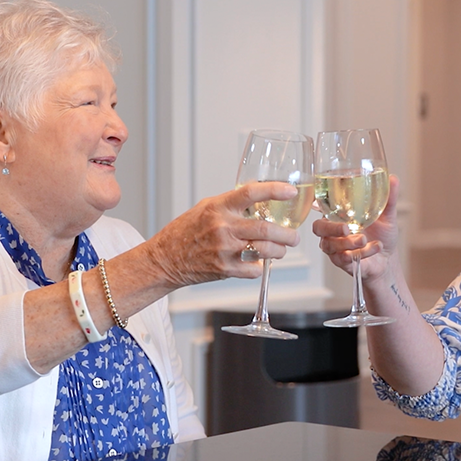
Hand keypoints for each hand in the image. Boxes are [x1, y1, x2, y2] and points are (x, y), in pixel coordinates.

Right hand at [146, 182, 300, 287]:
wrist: (165, 258)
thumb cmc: (186, 231)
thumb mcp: (207, 208)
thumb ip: (232, 204)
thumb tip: (261, 200)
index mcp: (219, 207)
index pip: (251, 192)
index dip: (274, 190)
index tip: (290, 191)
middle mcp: (223, 227)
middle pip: (265, 228)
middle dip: (287, 234)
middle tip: (294, 236)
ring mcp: (224, 250)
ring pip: (265, 250)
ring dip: (279, 251)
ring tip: (282, 249)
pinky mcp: (224, 269)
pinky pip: (254, 269)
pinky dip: (260, 266)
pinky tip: (258, 262)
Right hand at [312, 174, 400, 282]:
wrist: (387, 259)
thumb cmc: (382, 235)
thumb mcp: (387, 216)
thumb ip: (389, 198)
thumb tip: (393, 179)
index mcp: (338, 215)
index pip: (321, 206)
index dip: (318, 202)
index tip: (328, 199)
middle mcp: (332, 231)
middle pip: (318, 228)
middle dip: (332, 228)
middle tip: (347, 228)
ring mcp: (334, 247)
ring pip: (330, 245)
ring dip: (349, 243)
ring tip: (365, 240)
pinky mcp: (340, 262)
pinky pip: (344, 258)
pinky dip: (362, 253)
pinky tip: (375, 247)